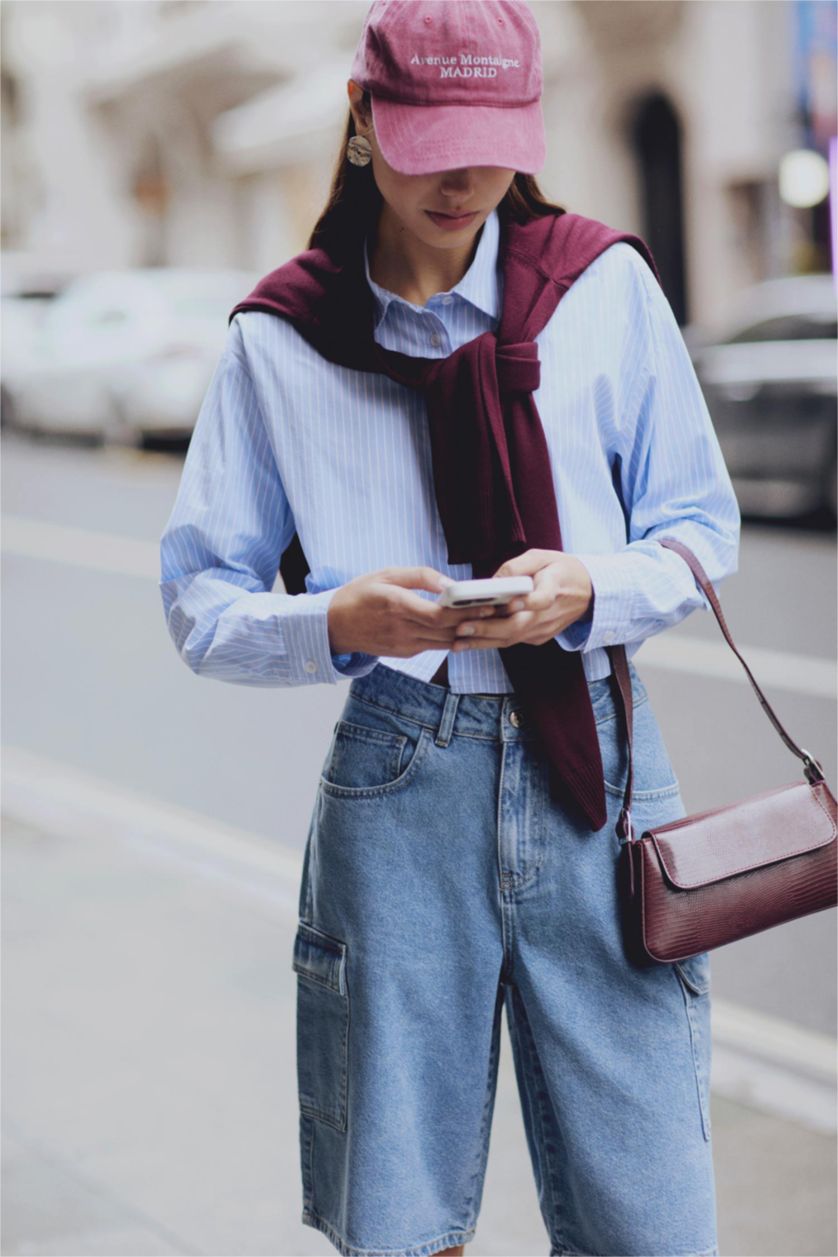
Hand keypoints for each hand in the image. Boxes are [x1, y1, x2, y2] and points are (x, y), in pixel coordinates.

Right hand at [327, 566, 498, 658]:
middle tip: (505, 610)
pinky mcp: (406, 653)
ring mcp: (405, 645)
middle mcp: (403, 630)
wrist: (334, 627)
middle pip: (449, 631)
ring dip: (472, 632)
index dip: (467, 612)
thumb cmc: (360, 594)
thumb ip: (420, 577)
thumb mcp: (386, 574)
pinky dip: (455, 637)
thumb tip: (451, 584)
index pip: (440, 615)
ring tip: (496, 619)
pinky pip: (436, 645)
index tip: (490, 603)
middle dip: (479, 621)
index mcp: (397, 606)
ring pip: (447, 642)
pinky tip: (472, 627)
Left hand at [450, 549, 593, 651]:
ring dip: (483, 641)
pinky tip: (470, 641)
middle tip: (462, 628)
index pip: (542, 600)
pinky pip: (512, 640)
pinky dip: (491, 641)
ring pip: (511, 638)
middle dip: (488, 628)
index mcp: (555, 589)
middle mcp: (549, 615)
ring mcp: (543, 630)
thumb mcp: (542, 557)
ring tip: (458, 641)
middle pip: (518, 626)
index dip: (525, 603)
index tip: (508, 603)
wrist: (587, 593)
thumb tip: (493, 580)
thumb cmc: (561, 570)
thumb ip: (518, 566)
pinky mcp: (537, 637)